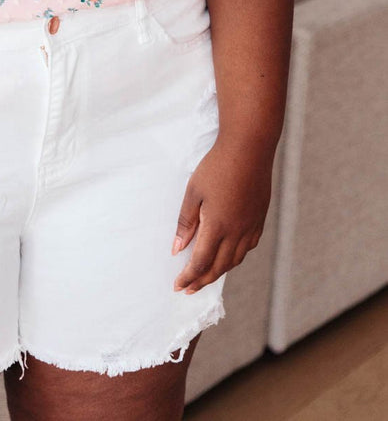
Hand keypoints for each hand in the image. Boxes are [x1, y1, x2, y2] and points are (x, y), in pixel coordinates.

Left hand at [171, 137, 273, 293]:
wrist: (249, 149)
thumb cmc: (217, 166)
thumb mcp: (194, 192)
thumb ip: (186, 222)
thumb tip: (177, 248)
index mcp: (218, 226)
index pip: (201, 262)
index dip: (188, 277)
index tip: (178, 286)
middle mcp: (237, 232)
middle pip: (219, 267)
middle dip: (202, 280)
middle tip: (189, 288)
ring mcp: (251, 226)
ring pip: (235, 260)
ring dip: (219, 271)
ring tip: (206, 276)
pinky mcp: (259, 219)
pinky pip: (248, 247)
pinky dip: (235, 257)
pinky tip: (229, 255)